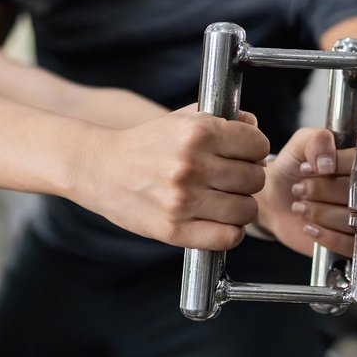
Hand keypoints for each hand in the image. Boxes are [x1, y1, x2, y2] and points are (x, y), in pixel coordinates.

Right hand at [76, 106, 269, 249]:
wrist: (99, 168)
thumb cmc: (144, 145)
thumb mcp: (180, 120)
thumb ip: (220, 119)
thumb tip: (255, 125)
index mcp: (197, 133)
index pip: (257, 145)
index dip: (254, 150)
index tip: (243, 156)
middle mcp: (192, 165)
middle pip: (255, 179)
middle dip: (248, 179)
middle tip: (231, 181)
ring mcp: (183, 200)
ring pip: (246, 210)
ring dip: (240, 207)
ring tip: (224, 202)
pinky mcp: (174, 230)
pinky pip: (228, 237)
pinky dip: (230, 232)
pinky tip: (218, 222)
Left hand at [256, 126, 355, 256]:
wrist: (274, 200)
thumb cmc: (291, 169)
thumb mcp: (300, 145)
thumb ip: (316, 141)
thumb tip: (328, 163)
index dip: (331, 169)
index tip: (306, 169)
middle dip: (320, 192)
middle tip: (299, 189)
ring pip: (353, 220)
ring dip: (320, 213)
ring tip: (301, 206)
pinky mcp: (354, 242)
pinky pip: (350, 244)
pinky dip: (327, 236)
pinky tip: (309, 227)